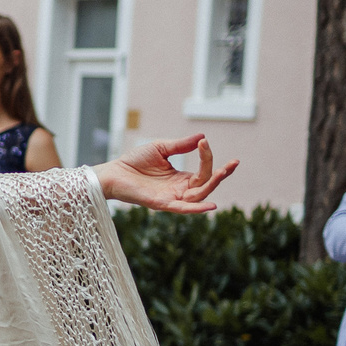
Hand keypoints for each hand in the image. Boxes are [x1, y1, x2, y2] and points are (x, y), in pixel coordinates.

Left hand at [94, 133, 236, 213]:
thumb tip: (202, 137)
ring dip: (212, 185)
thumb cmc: (134, 161)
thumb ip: (181, 145)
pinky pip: (181, 208)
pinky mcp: (160, 203)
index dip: (207, 158)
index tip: (205, 142)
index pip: (203, 171)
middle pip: (206, 186)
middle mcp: (179, 190)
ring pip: (198, 196)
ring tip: (223, 172)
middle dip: (220, 175)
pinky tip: (210, 205)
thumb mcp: (161, 148)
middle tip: (233, 163)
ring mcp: (171, 198)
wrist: (112, 171)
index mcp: (180, 178)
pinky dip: (196, 208)